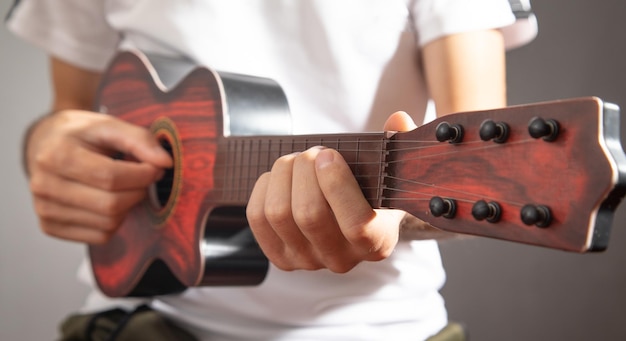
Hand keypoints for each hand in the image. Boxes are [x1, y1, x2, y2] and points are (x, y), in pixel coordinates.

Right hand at [26, 110, 171, 243]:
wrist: (45, 144)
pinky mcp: (50, 227)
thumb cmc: (79, 135)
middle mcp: (44, 185)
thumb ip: (139, 140)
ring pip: (108, 223)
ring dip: (128, 206)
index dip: (143, 175)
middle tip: (143, 178)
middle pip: (111, 204)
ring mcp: (45, 210)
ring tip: (124, 187)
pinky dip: (115, 221)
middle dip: (138, 191)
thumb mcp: (108, 125)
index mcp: (56, 156)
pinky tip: (109, 200)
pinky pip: (100, 236)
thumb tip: (165, 162)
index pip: (110, 177)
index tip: (155, 167)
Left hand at [246, 112, 417, 272]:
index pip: (356, 224)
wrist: (348, 217)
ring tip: (298, 160)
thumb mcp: (390, 169)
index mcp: (376, 242)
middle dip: (305, 170)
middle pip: (309, 215)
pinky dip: (265, 186)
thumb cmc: (370, 189)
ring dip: (283, 174)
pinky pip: (257, 217)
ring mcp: (307, 261)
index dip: (337, 184)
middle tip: (313, 152)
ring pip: (279, 213)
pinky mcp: (279, 256)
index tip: (328, 154)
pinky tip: (281, 177)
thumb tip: (399, 119)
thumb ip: (398, 143)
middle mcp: (341, 259)